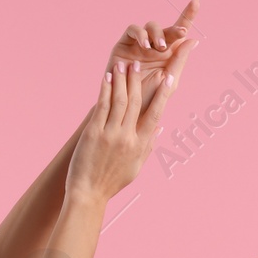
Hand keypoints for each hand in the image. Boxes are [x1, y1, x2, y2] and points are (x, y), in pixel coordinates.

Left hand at [67, 39, 197, 201]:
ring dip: (122, 80)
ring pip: (120, 100)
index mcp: (141, 145)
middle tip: (139, 64)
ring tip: (123, 64)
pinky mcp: (93, 132)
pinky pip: (102, 106)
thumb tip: (159, 127)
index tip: (169, 77)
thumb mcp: (135, 167)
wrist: (88, 193)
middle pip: (137, 102)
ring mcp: (111, 134)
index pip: (156, 114)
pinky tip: (108, 77)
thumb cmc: (112, 181)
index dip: (163, 93)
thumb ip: (148, 146)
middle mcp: (128, 137)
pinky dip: (106, 89)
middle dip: (138, 80)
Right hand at [106, 0, 199, 110]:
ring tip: (159, 47)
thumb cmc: (150, 98)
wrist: (127, 108)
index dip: (189, 14)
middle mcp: (155, 46)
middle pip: (167, 28)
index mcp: (170, 54)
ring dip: (157, 33)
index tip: (197, 0)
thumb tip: (192, 39)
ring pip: (151, 26)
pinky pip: (133, 30)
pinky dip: (141, 34)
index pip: (181, 31)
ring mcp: (140, 44)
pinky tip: (145, 45)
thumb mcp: (169, 80)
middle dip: (175, 29)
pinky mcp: (124, 44)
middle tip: (180, 33)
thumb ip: (180, 59)